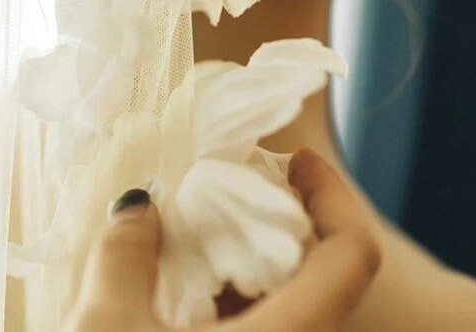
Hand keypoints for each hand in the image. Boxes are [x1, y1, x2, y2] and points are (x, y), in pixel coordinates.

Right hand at [66, 148, 380, 331]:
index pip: (353, 255)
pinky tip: (189, 301)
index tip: (293, 161)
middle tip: (239, 195)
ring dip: (260, 268)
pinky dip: (243, 309)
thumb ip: (123, 256)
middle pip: (329, 279)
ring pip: (298, 313)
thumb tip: (137, 205)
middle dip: (288, 225)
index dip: (333, 195)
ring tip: (205, 242)